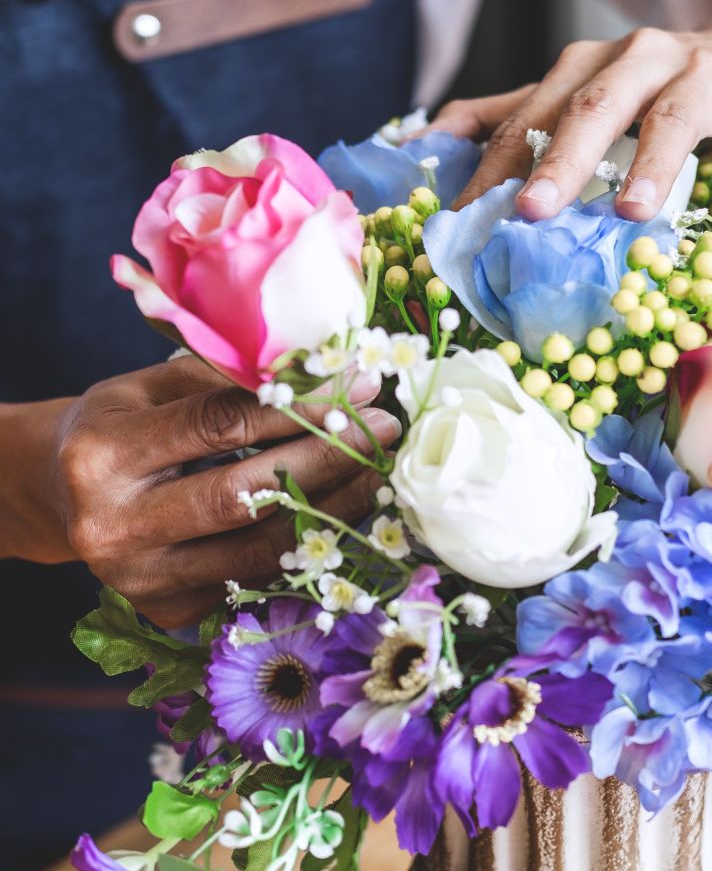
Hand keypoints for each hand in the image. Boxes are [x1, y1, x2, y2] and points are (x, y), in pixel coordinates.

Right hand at [1, 356, 399, 627]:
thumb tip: (326, 372)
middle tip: (383, 430)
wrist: (58, 496)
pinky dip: (305, 544)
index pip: (221, 425)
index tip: (359, 384)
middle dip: (327, 459)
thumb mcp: (150, 385)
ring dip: (332, 508)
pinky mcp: (166, 610)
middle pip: (245, 494)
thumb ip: (225, 379)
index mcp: (103, 454)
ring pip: (259, 548)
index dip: (300, 404)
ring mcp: (140, 580)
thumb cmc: (116, 425)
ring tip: (379, 472)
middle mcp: (114, 525)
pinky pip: (255, 577)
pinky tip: (342, 511)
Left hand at [429, 1, 711, 238]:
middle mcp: (643, 58)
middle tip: (530, 211)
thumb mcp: (584, 89)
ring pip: (676, 116)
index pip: (533, 113)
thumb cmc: (659, 86)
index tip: (460, 218)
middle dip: (561, 157)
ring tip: (633, 213)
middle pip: (595, 105)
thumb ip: (514, 110)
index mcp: (590, 64)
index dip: (495, 164)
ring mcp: (710, 75)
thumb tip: (428, 136)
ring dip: (656, 164)